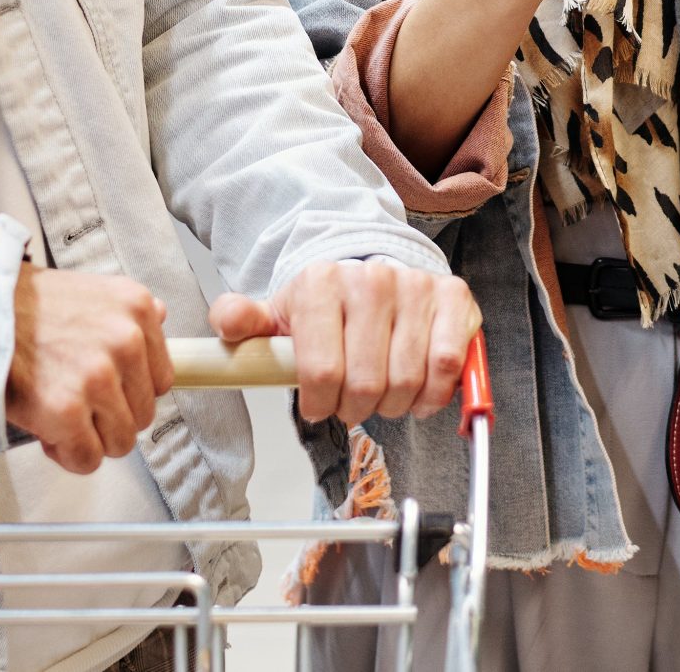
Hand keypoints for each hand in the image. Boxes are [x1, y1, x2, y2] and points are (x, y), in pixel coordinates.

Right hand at [6, 264, 176, 474]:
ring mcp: (98, 376)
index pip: (161, 378)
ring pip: (121, 441)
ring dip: (89, 438)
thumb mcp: (88, 292)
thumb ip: (126, 314)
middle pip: (143, 414)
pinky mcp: (67, 409)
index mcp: (135, 308)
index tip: (104, 392)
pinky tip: (46, 429)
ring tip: (58, 414)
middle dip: (108, 418)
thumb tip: (161, 320)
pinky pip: (87, 459)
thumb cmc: (19, 308)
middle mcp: (125, 339)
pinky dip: (66, 455)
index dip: (128, 393)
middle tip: (74, 403)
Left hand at [211, 261, 479, 425]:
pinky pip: (447, 365)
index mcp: (320, 282)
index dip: (319, 403)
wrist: (371, 272)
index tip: (317, 403)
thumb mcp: (276, 314)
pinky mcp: (453, 297)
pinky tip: (418, 392)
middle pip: (366, 383)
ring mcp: (415, 286)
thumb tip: (227, 321)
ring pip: (407, 381)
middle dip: (355, 408)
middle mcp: (371, 278)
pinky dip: (433, 394)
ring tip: (382, 395)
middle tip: (351, 403)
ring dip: (393, 405)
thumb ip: (243, 320)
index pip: (321, 372)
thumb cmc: (323, 307)